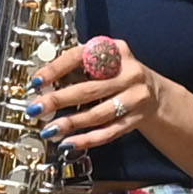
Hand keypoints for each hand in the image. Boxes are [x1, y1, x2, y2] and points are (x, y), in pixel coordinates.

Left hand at [29, 36, 161, 150]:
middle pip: (89, 89)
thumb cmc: (119, 75)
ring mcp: (135, 97)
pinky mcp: (136, 118)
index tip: (37, 81)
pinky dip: (88, 139)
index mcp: (116, 51)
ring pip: (98, 113)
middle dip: (58, 101)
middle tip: (37, 109)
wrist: (155, 93)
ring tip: (50, 129)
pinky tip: (70, 142)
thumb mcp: (104, 61)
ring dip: (71, 123)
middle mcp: (128, 72)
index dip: (56, 69)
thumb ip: (78, 68)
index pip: (81, 57)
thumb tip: (43, 85)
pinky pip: (109, 132)